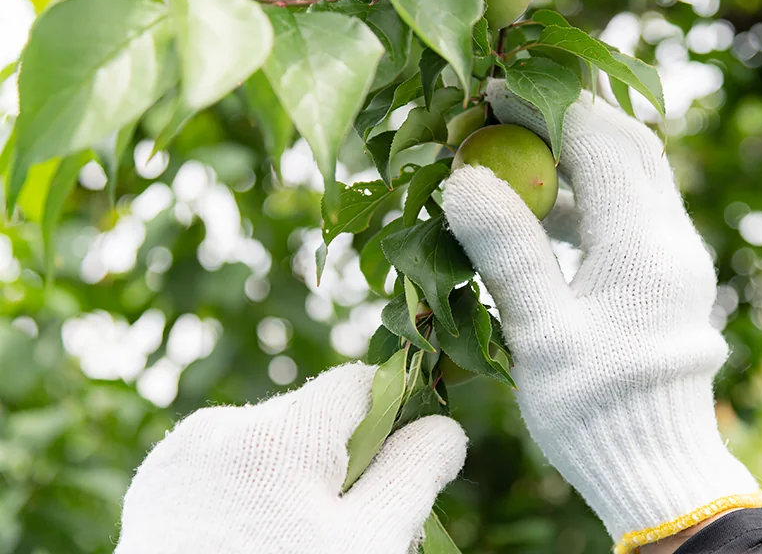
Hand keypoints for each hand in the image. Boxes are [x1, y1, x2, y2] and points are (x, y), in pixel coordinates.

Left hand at [116, 363, 465, 553]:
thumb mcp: (368, 544)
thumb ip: (414, 472)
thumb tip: (443, 428)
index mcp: (278, 433)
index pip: (360, 384)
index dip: (393, 421)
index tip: (397, 472)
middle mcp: (221, 426)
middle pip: (314, 416)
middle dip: (342, 461)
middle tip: (344, 531)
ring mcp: (181, 454)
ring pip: (271, 443)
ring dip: (295, 477)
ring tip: (290, 541)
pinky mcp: (158, 482)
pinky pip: (228, 464)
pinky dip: (251, 491)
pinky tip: (250, 540)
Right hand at [444, 81, 761, 552]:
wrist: (656, 464)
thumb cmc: (596, 408)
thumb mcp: (542, 335)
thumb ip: (508, 253)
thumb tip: (464, 179)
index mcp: (644, 244)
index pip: (598, 140)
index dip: (542, 107)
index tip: (489, 92)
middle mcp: (672, 237)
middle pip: (628, 142)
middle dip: (567, 115)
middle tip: (504, 111)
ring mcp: (676, 254)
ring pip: (635, 172)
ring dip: (579, 153)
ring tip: (515, 157)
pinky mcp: (668, 273)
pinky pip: (632, 207)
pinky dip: (589, 193)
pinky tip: (543, 214)